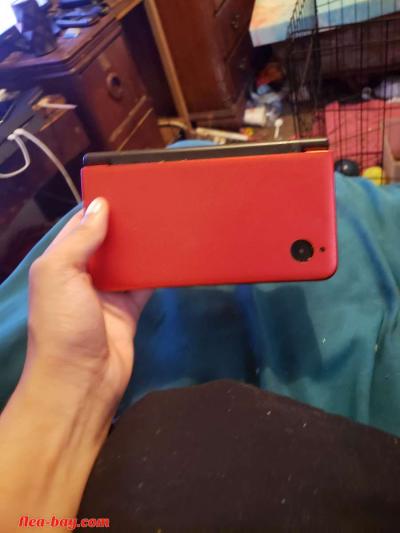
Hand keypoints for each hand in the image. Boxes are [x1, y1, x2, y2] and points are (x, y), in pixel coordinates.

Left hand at [0, 198, 151, 528]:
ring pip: (129, 260)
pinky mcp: (130, 308)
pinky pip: (146, 283)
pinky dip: (158, 270)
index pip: (81, 226)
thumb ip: (79, 240)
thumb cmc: (64, 324)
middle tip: (155, 201)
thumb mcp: (59, 275)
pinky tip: (174, 253)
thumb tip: (101, 206)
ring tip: (168, 219)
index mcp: (61, 262)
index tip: (126, 187)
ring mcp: (109, 293)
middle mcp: (84, 274)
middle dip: (127, 223)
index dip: (100, 207)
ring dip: (144, 245)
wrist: (83, 381)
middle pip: (108, 241)